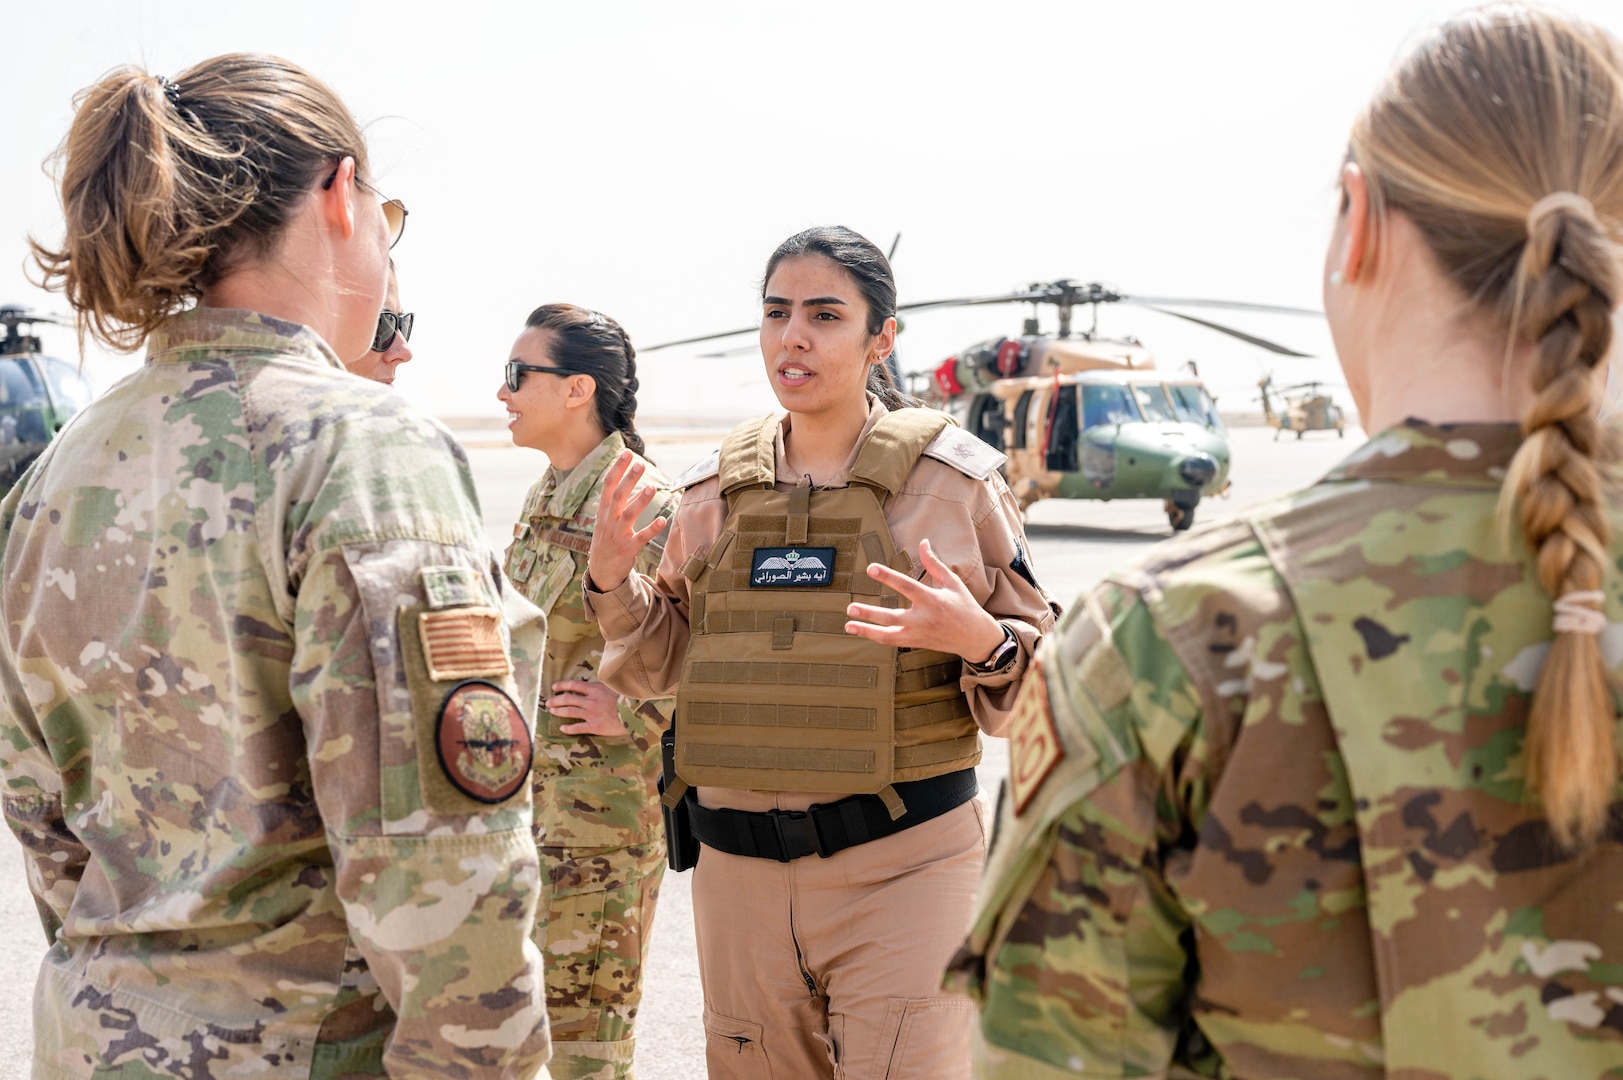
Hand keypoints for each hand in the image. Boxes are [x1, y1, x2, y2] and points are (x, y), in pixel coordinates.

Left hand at [547, 680, 628, 735]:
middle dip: (556, 700)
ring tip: (552, 711)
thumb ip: (604, 687)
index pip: (574, 685)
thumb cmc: (629, 699)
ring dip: (559, 711)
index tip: (554, 687)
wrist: (636, 713)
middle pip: (568, 698)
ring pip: (570, 711)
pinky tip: (562, 728)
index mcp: (595, 690)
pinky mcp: (595, 726)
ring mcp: (592, 714)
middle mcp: (591, 701)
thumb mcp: (616, 688)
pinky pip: (578, 727)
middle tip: (548, 702)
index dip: (562, 685)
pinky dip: (568, 728)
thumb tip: (597, 685)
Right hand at [586, 450, 667, 592]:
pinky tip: (662, 520)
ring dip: (640, 501)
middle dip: (628, 479)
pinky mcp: (628, 549)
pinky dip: (651, 528)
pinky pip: (641, 537)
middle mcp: (609, 521)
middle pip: (618, 496)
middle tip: (640, 464)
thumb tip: (638, 486)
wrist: (601, 572)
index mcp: (603, 511)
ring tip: (652, 487)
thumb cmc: (607, 541)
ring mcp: (618, 535)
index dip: (617, 468)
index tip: (627, 453)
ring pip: (628, 514)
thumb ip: (623, 503)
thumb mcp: (608, 520)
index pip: (608, 485)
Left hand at [845, 538, 1005, 661]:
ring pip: (889, 635)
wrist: (975, 638)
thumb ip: (934, 564)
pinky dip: (876, 637)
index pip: (906, 586)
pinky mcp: (917, 643)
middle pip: (892, 617)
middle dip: (870, 613)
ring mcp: (919, 634)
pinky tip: (861, 630)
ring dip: (867, 631)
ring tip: (848, 625)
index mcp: (933, 600)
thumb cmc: (965, 606)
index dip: (888, 576)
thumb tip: (923, 542)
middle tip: (850, 607)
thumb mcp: (952, 582)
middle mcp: (924, 619)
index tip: (870, 568)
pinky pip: (893, 642)